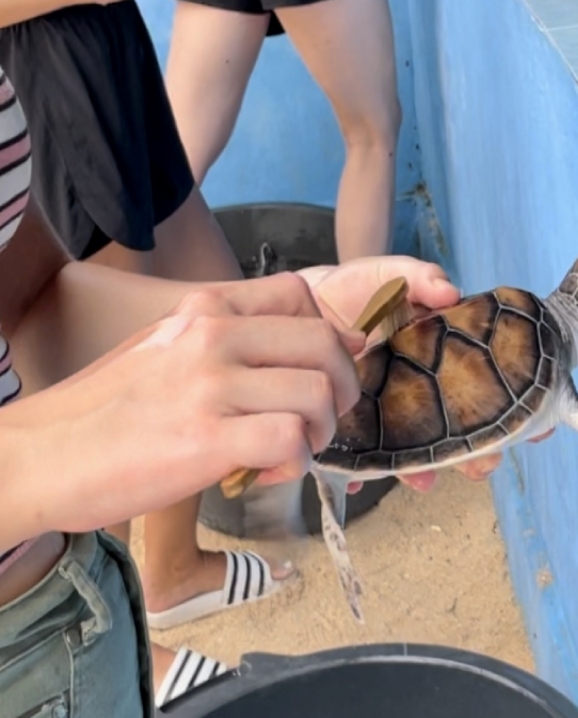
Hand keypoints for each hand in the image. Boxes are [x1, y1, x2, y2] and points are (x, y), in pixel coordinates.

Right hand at [6, 273, 362, 537]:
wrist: (42, 455)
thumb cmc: (110, 409)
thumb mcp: (169, 348)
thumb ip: (236, 339)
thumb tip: (323, 346)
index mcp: (205, 309)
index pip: (301, 296)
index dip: (329, 338)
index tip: (320, 373)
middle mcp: (212, 335)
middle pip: (326, 344)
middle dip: (342, 389)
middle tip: (318, 421)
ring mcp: (210, 385)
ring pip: (319, 393)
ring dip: (319, 433)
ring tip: (288, 452)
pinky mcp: (206, 439)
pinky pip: (291, 440)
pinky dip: (294, 464)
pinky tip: (265, 473)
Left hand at [299, 256, 556, 492]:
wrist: (301, 304)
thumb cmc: (357, 290)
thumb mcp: (391, 275)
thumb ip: (420, 277)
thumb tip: (450, 290)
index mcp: (442, 360)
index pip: (489, 388)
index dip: (517, 412)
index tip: (537, 430)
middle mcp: (421, 392)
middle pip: (458, 430)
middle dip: (476, 454)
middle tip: (484, 465)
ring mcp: (388, 412)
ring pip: (414, 450)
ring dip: (423, 469)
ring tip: (424, 479)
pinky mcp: (351, 424)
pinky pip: (358, 457)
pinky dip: (358, 473)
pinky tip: (357, 482)